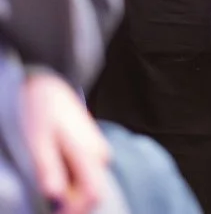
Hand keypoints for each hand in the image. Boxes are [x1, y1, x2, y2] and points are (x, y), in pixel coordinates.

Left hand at [22, 71, 111, 213]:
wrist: (47, 84)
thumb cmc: (40, 110)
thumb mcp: (38, 140)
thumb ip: (49, 168)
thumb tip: (55, 196)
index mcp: (88, 152)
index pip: (93, 194)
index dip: (76, 211)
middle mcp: (99, 153)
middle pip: (92, 189)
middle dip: (72, 203)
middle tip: (48, 208)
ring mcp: (96, 149)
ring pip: (88, 181)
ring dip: (70, 192)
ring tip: (48, 188)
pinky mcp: (90, 147)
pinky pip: (85, 172)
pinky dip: (71, 180)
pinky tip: (54, 174)